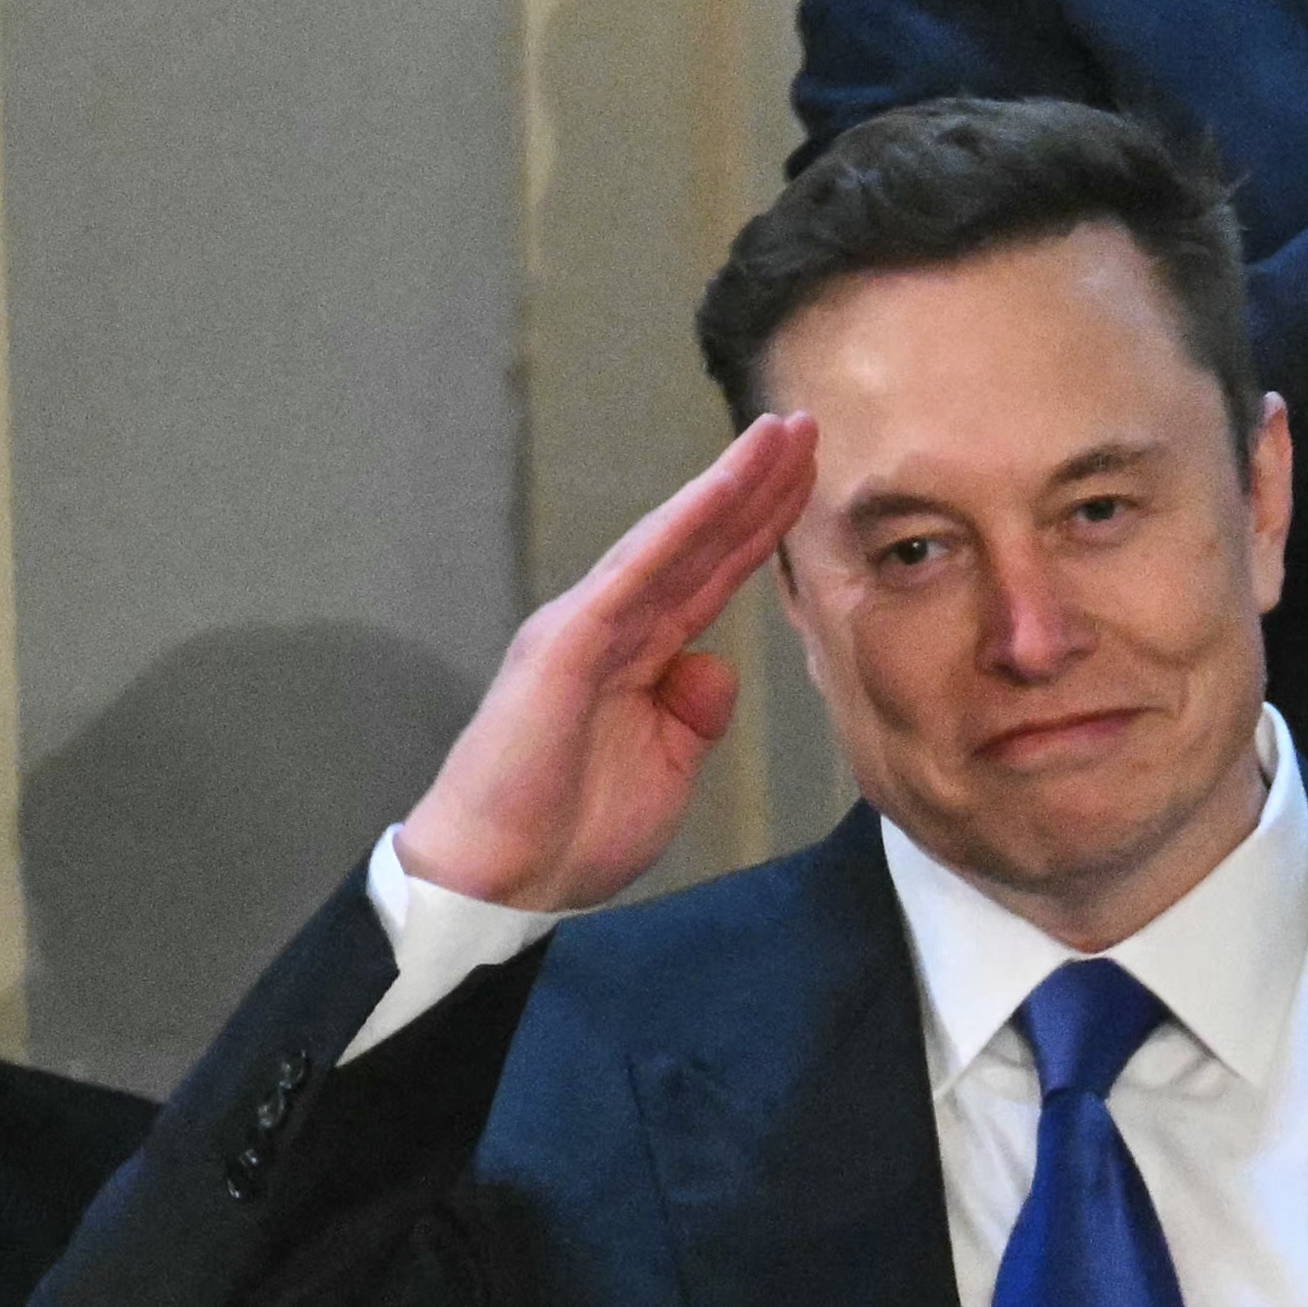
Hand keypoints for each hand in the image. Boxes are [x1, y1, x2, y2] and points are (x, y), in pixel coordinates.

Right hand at [397, 413, 818, 912]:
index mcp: (636, 659)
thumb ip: (693, 716)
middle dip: (754, 486)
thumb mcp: (662, 772)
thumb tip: (715, 668)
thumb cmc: (568, 834)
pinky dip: (683, 524)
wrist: (500, 879)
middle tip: (807, 427)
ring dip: (728, 484)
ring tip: (780, 435)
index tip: (806, 482)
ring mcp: (586, 626)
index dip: (758, 529)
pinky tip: (725, 486)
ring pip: (670, 540)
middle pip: (697, 544)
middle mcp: (611, 625)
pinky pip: (636, 570)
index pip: (709, 579)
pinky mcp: (567, 640)